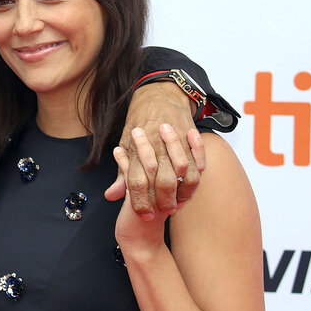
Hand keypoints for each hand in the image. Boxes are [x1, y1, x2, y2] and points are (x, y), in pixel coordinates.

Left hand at [105, 81, 206, 216]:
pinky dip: (196, 177)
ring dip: (183, 192)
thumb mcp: (125, 146)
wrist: (158, 94)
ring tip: (179, 203)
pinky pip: (199, 162)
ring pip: (184, 174)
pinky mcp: (189, 139)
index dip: (141, 202)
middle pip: (163, 181)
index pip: (136, 182)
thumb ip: (122, 173)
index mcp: (136, 151)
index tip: (144, 215)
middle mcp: (156, 147)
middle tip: (165, 211)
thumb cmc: (138, 123)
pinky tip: (190, 189)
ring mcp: (175, 143)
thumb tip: (111, 196)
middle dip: (165, 200)